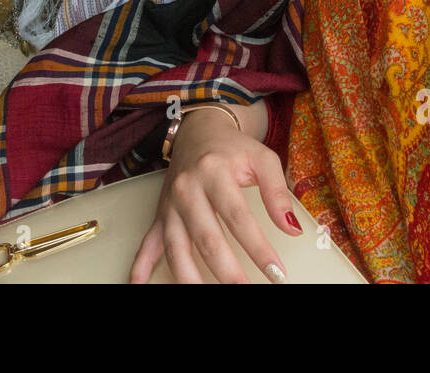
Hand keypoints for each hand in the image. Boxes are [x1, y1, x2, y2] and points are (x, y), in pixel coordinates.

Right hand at [129, 105, 301, 283]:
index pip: (238, 217)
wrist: (198, 131)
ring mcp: (170, 204)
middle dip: (228, 272)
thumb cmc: (232, 148)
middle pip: (206, 238)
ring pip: (176, 247)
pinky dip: (141, 265)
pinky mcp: (161, 214)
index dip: (258, 248)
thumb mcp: (262, 159)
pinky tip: (138, 284)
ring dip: (190, 278)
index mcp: (213, 172)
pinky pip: (148, 243)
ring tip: (206, 297)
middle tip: (246, 291)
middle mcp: (187, 189)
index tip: (276, 272)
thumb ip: (278, 192)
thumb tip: (292, 228)